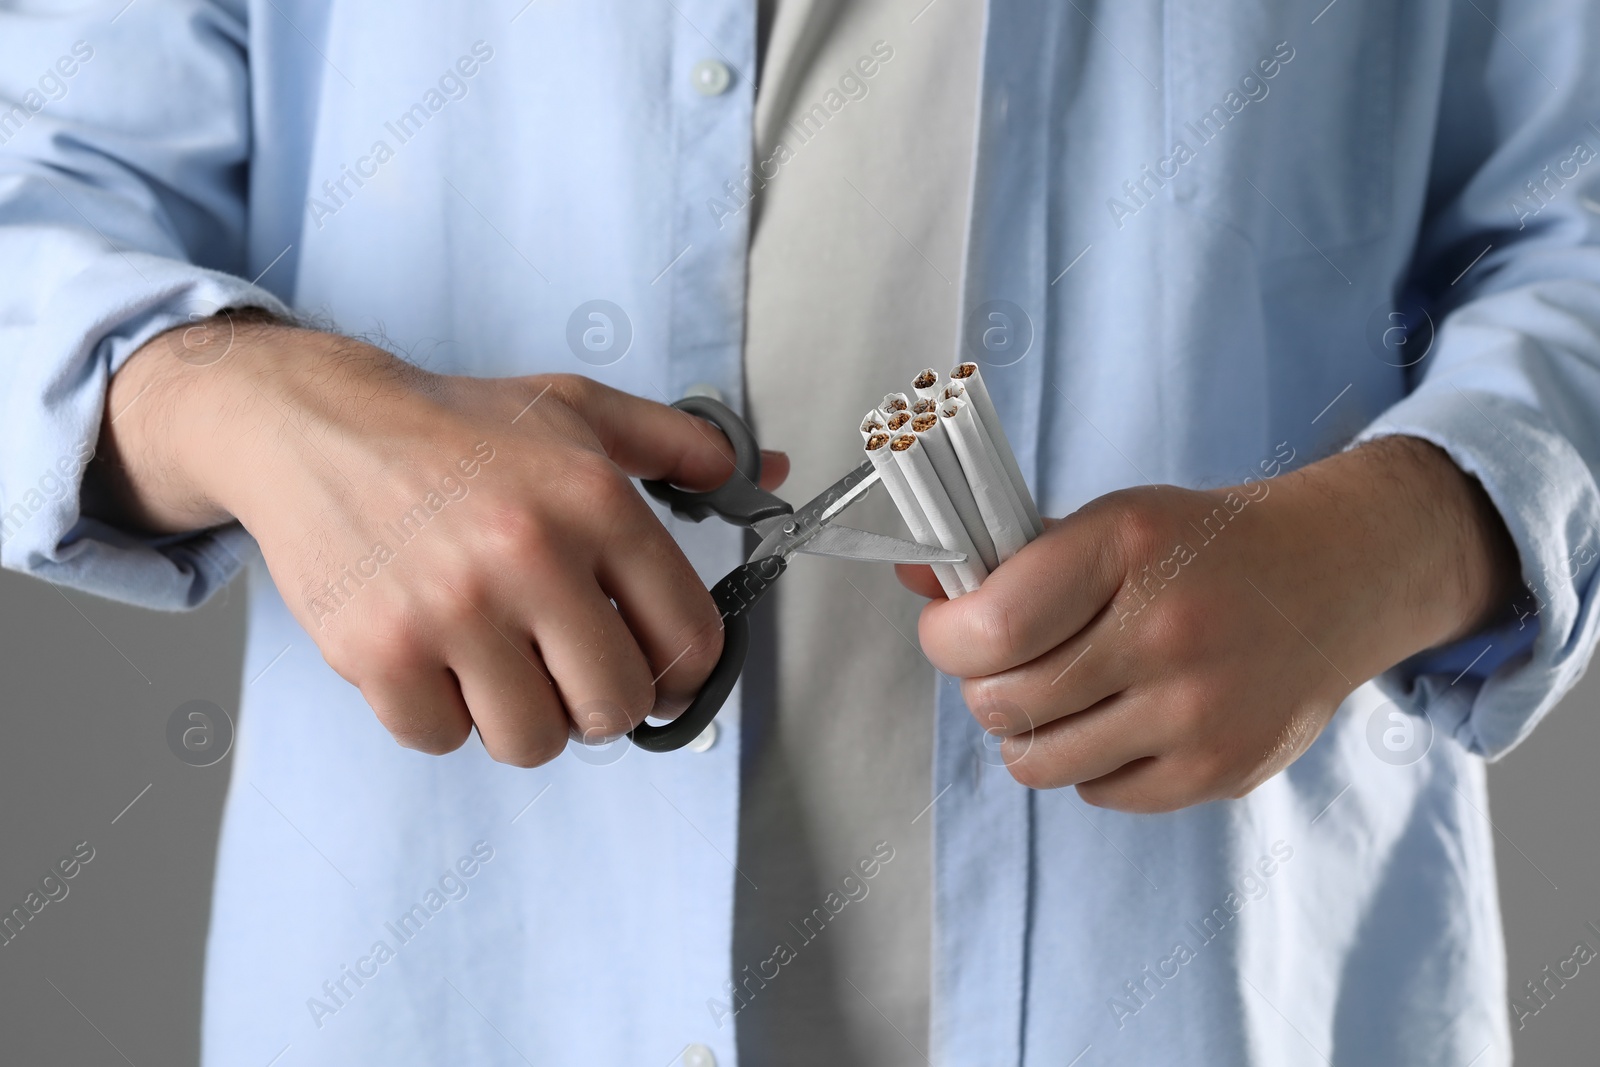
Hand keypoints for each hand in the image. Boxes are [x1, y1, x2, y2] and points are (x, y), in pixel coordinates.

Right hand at [90, 314, 787, 764]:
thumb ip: (683, 446)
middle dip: (603, 702)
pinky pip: (442, 740)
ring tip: (502, 662)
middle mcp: (528, 556)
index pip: (688, 640)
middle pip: (616, 707)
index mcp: (594, 501)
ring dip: (525, 717)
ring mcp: (449, 610)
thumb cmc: (458, 428)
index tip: (658, 672)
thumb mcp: (580, 412)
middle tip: (573, 669)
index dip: (682, 672)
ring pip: (533, 741)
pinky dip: (443, 716)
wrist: (318, 425)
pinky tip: (436, 658)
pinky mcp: (377, 651)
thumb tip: (769, 475)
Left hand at [896, 436, 1518, 811]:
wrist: (1332, 582)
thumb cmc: (1202, 549)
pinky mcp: (1218, 770)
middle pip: (1003, 703)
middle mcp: (1166, 631)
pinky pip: (1097, 792)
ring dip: (1029, 731)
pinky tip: (1121, 718)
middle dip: (985, 686)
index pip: (989, 627)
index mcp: (1126, 548)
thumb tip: (913, 574)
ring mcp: (1197, 711)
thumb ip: (1009, 555)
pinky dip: (1089, 763)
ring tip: (1062, 693)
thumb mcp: (1110, 522)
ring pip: (1038, 761)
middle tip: (1009, 664)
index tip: (952, 630)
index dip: (946, 638)